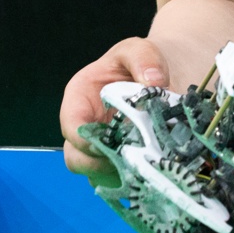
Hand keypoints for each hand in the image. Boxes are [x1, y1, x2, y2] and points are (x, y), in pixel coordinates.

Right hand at [58, 36, 168, 181]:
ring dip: (123, 175)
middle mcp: (87, 129)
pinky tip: (159, 172)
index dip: (85, 139)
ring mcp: (104, 150)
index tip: (109, 143)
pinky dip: (138, 181)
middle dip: (100, 164)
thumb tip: (154, 81)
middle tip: (132, 160)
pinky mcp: (124, 164)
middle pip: (78, 159)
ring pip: (101, 176)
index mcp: (80, 100)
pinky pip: (123, 183)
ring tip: (149, 166)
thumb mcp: (139, 50)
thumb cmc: (140, 62)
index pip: (72, 126)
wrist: (161, 76)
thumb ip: (144, 59)